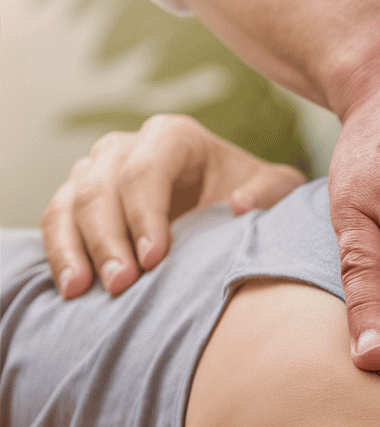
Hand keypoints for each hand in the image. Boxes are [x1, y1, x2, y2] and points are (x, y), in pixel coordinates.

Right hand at [41, 114, 305, 297]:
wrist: (227, 205)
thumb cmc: (251, 194)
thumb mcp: (275, 190)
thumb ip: (269, 194)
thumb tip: (239, 205)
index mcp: (172, 137)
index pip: (145, 170)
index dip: (144, 214)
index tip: (155, 258)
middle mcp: (126, 146)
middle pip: (100, 187)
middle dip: (108, 238)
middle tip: (122, 283)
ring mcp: (96, 171)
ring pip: (70, 202)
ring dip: (76, 248)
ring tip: (85, 290)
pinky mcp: (78, 199)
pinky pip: (56, 221)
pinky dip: (59, 252)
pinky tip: (71, 287)